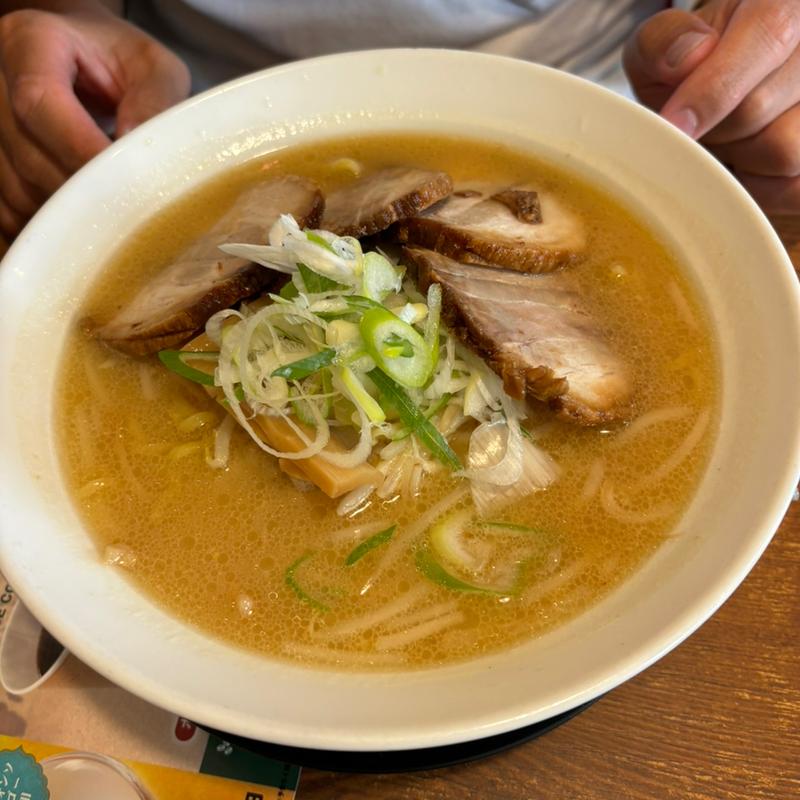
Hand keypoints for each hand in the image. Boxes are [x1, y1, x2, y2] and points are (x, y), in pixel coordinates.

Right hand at [0, 3, 189, 237]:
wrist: (82, 53)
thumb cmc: (120, 61)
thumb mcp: (152, 67)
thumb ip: (155, 101)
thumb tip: (141, 150)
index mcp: (31, 40)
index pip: (40, 100)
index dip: (79, 149)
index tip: (124, 183)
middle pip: (25, 153)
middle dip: (81, 192)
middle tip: (128, 211)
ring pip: (14, 188)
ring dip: (65, 214)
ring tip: (110, 214)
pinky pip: (6, 209)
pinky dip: (45, 224)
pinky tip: (81, 222)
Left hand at [624, 0, 799, 213]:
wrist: (719, 97)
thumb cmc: (691, 72)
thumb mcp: (661, 47)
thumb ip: (661, 41)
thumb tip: (689, 57)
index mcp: (785, 2)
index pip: (770, 31)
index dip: (714, 86)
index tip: (674, 122)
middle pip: (761, 106)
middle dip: (714, 128)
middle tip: (701, 125)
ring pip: (785, 151)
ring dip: (738, 158)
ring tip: (728, 139)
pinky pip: (793, 187)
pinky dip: (760, 187)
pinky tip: (749, 163)